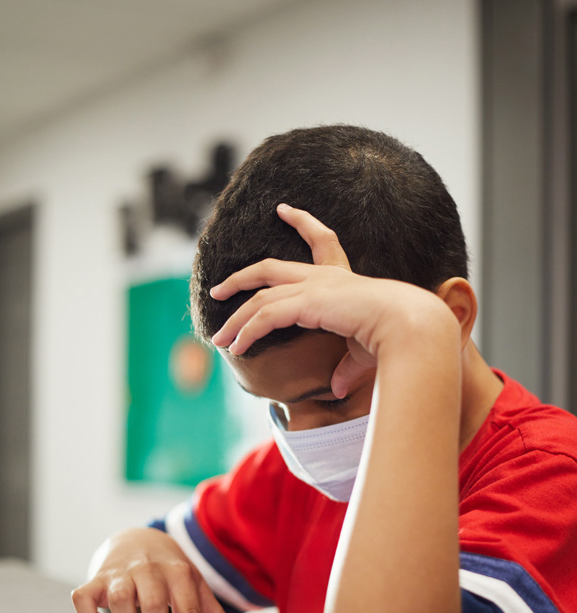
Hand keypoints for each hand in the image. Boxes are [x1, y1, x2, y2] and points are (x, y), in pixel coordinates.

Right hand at [71, 528, 241, 612]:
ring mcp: (120, 572)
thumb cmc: (169, 568)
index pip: (188, 611)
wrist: (138, 536)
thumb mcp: (195, 586)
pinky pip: (82, 596)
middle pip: (152, 604)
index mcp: (178, 572)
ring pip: (119, 601)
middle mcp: (148, 569)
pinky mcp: (97, 578)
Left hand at [210, 204, 439, 395]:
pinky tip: (236, 348)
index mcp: (341, 279)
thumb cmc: (393, 338)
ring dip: (235, 319)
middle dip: (241, 277)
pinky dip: (247, 332)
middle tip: (218, 289)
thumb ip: (345, 369)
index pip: (321, 239)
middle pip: (269, 267)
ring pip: (259, 297)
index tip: (283, 208)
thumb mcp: (362, 353)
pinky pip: (265, 316)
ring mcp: (313, 287)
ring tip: (219, 338)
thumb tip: (339, 389)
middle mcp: (323, 277)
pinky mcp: (306, 303)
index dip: (302, 222)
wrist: (408, 327)